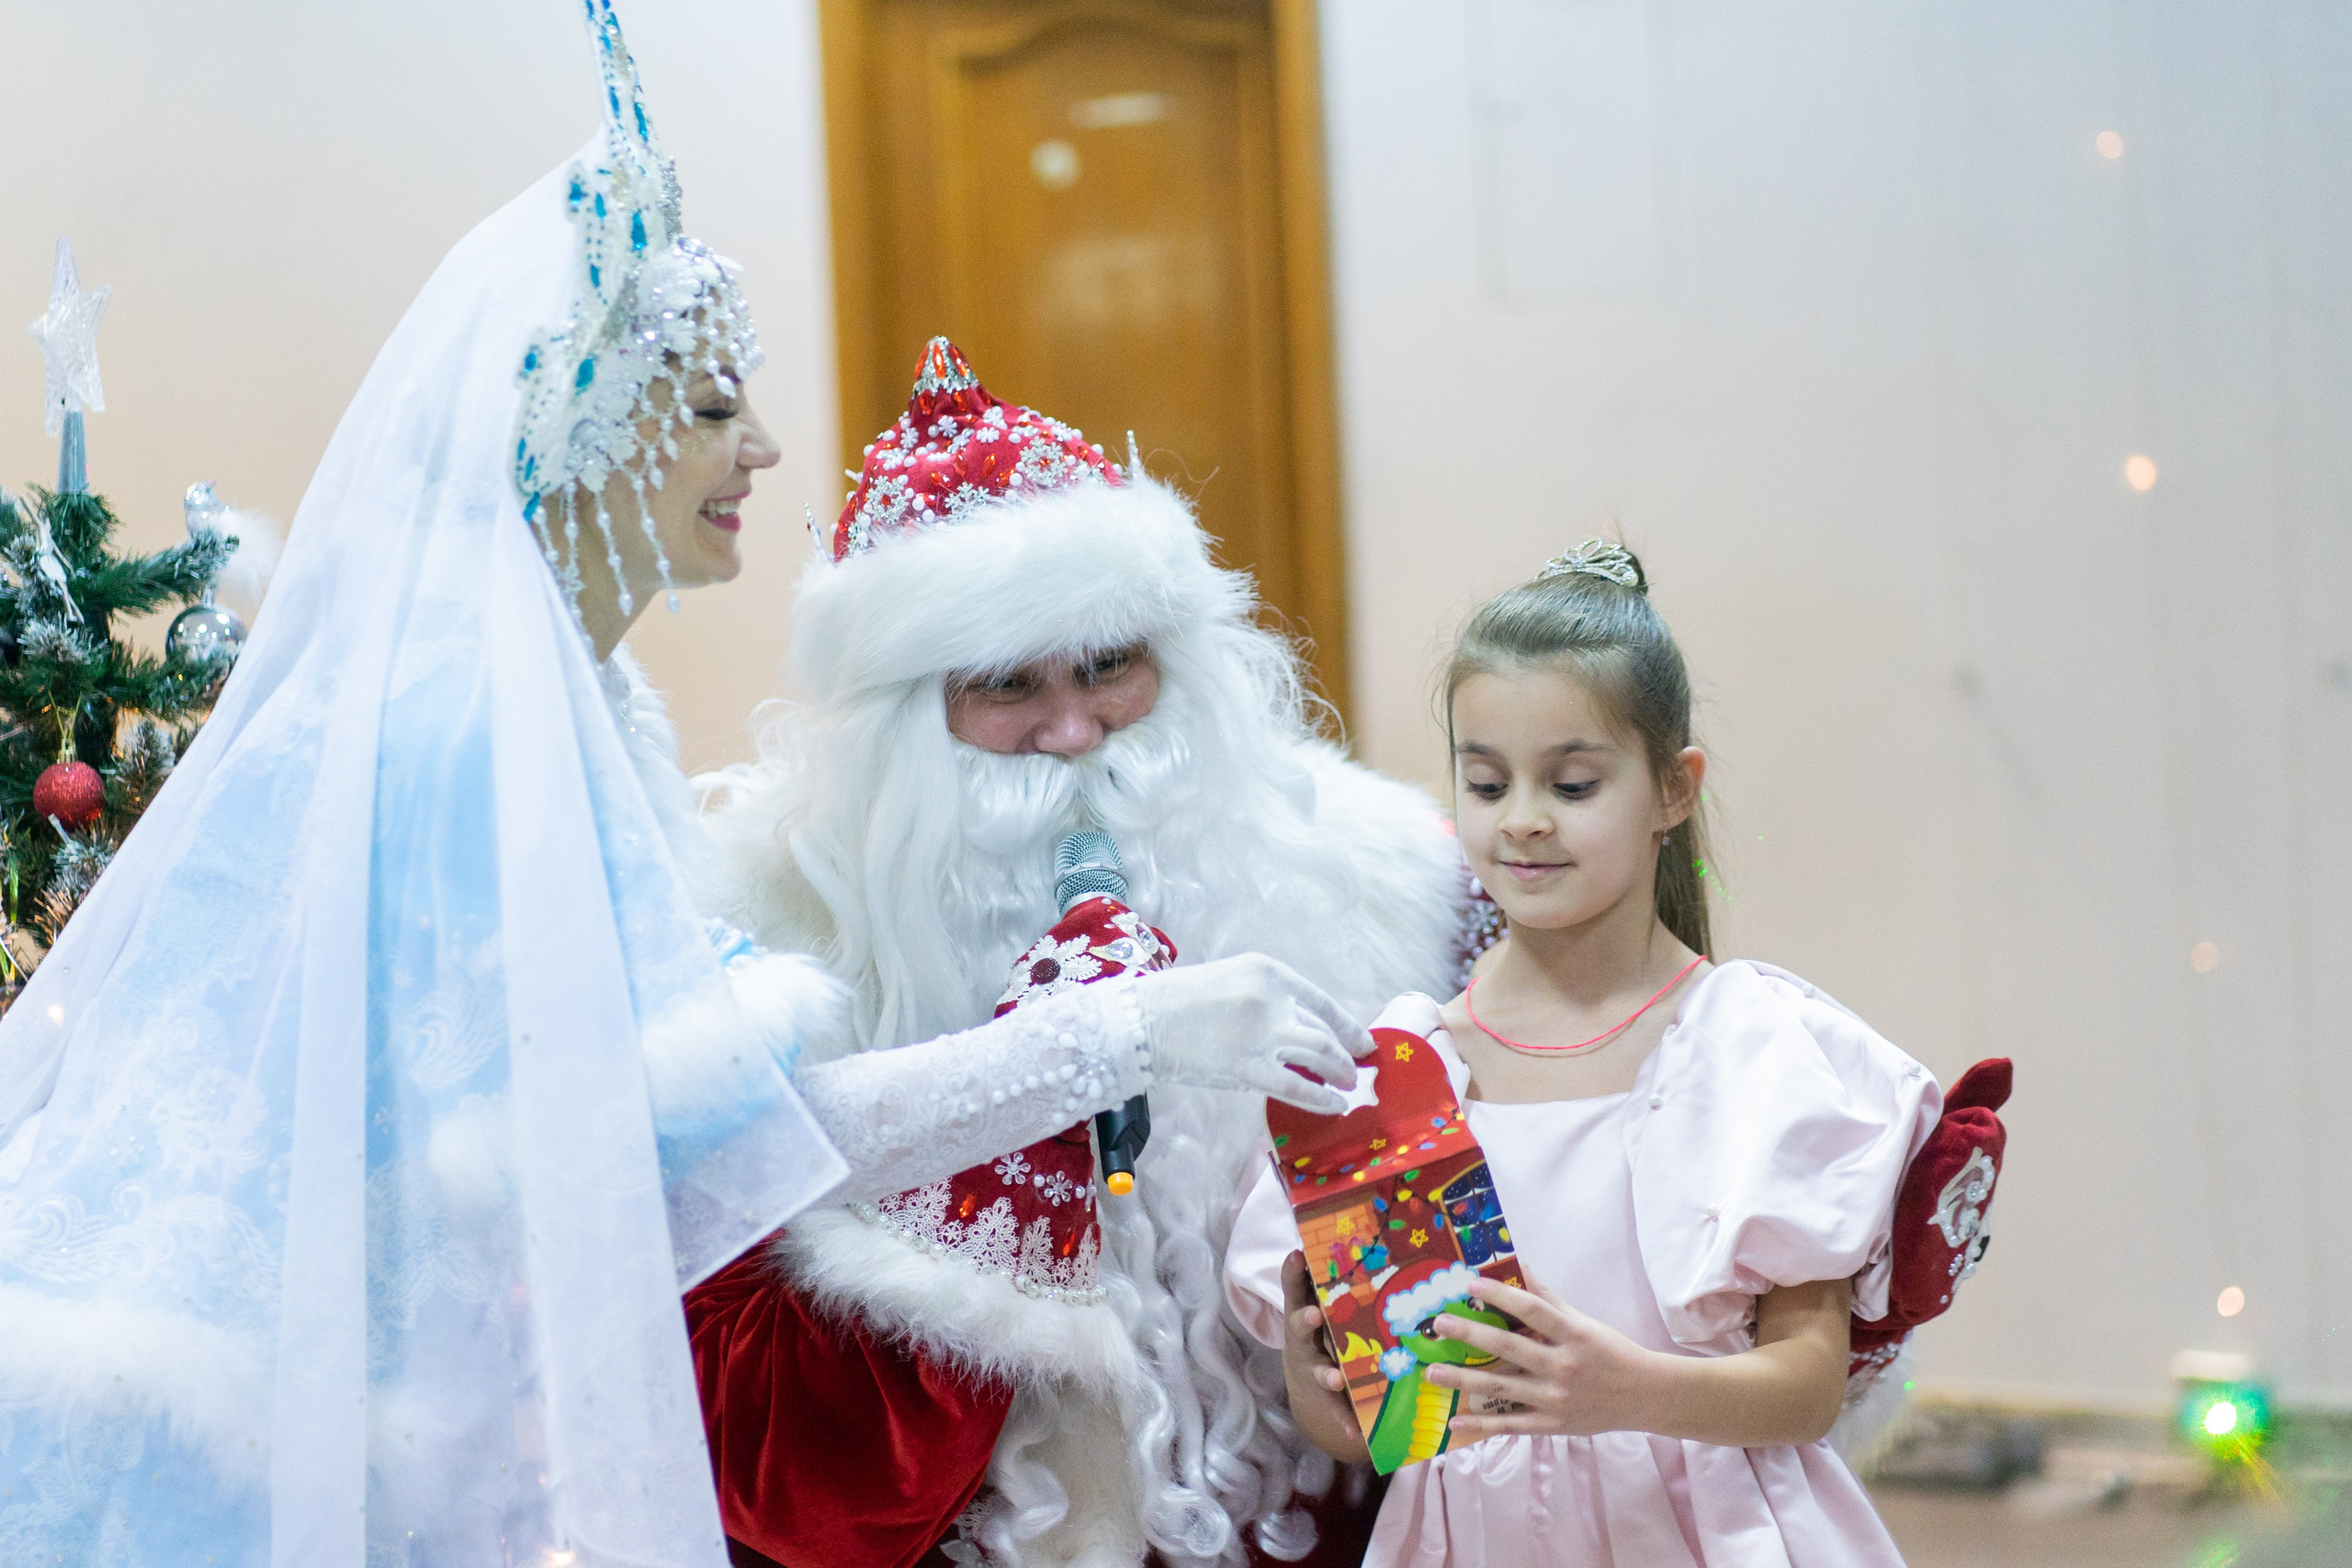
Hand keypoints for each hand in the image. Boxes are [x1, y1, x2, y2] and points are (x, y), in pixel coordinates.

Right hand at [1132, 954, 1372, 1113]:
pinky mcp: (1247, 1068)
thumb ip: (1267, 1001)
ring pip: (1320, 1054)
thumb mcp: (1230, 982)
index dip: (1347, 1025)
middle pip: (1323, 1030)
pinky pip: (1297, 1087)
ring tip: (1349, 1087)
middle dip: (1346, 1053)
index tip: (1364, 1041)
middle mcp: (1271, 998)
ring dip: (1341, 1073)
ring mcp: (1261, 1033)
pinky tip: (1335, 1106)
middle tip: (1357, 1070)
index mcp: (1267, 971)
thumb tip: (1300, 1032)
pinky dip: (1322, 1099)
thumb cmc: (1178, 1002)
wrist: (1139, 1021)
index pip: (1321, 1000)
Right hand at [1280, 1249, 1369, 1462]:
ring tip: (1336, 1378)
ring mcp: (1313, 1371)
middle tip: (1315, 1315)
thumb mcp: (1307, 1305)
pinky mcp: (1327, 1398)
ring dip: (1327, 1374)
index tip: (1297, 1256)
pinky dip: (1346, 1420)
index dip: (1293, 1273)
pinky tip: (1357, 1432)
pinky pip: (1337, 1410)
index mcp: (1302, 1318)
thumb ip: (1306, 1281)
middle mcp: (1303, 1344)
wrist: (1307, 1385)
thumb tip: (1305, 1245)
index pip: (1295, 1290)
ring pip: (1319, 1371)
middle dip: (1306, 1323)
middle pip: (1300, 1332)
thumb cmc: (1314, 1334)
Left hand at [1423, 1272, 1656, 1440]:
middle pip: (1510, 1347)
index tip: (1470, 1284)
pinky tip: (1456, 1420)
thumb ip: (1547, 1298)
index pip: (1532, 1310)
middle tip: (1440, 1324)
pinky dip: (1482, 1425)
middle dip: (1471, 1334)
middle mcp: (1562, 1366)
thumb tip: (1519, 1265)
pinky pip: (1511, 1426)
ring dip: (1464, 1379)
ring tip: (1433, 1371)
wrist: (1643, 1396)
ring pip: (1502, 1388)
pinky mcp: (1552, 1424)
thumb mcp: (1583, 1321)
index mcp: (1573, 1335)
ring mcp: (1555, 1399)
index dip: (1501, 1296)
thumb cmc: (1610, 1351)